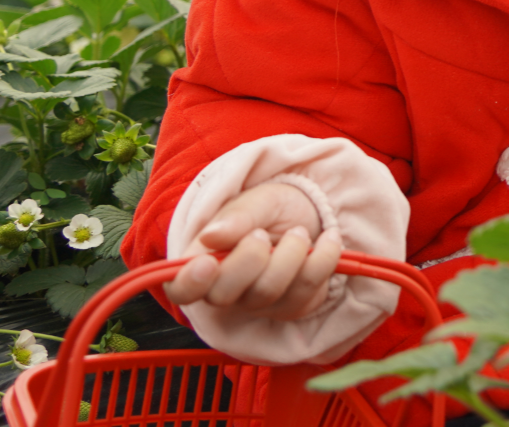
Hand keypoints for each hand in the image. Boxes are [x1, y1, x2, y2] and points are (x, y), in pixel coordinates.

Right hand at [165, 182, 341, 320]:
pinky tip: (328, 239)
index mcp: (203, 262)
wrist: (310, 212)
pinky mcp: (293, 306)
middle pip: (224, 296)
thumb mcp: (255, 201)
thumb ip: (237, 217)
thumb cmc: (270, 208)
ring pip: (268, 293)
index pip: (180, 290)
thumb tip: (211, 236)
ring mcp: (260, 303)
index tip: (208, 262)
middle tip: (263, 233)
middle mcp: (227, 290)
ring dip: (290, 255)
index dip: (189, 284)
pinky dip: (323, 261)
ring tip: (298, 231)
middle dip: (250, 259)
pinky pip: (307, 294)